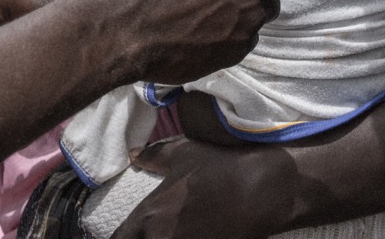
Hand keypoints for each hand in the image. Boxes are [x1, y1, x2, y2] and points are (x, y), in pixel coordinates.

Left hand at [111, 137, 285, 238]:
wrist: (264, 189)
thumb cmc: (221, 166)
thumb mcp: (183, 154)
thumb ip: (153, 156)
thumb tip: (132, 153)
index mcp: (149, 214)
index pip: (120, 238)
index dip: (122, 237)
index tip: (129, 234)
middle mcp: (161, 237)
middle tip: (147, 235)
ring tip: (171, 234)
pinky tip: (194, 237)